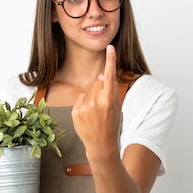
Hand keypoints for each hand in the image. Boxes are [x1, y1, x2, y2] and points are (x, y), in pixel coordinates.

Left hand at [72, 45, 121, 159]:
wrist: (100, 145)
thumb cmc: (111, 126)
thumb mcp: (116, 108)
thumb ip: (111, 89)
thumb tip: (101, 75)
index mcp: (109, 101)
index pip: (110, 76)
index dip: (110, 60)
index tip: (110, 47)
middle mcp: (96, 102)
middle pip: (98, 83)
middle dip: (101, 90)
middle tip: (103, 106)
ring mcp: (84, 107)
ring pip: (89, 91)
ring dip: (92, 98)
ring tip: (95, 113)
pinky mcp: (75, 111)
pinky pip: (81, 98)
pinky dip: (84, 104)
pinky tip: (88, 115)